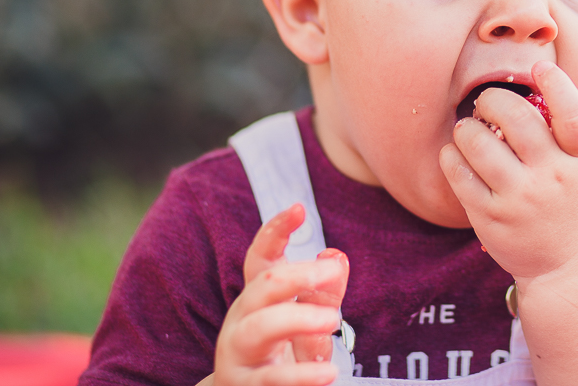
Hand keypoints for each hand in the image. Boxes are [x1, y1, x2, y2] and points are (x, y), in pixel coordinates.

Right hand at [212, 203, 349, 385]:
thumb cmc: (279, 358)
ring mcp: (240, 355)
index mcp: (257, 300)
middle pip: (262, 286)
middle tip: (333, 270)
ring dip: (297, 318)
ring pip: (259, 328)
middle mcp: (243, 321)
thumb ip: (323, 294)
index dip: (275, 231)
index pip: (260, 259)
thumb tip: (337, 256)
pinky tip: (328, 373)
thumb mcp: (305, 324)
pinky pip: (270, 379)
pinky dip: (300, 377)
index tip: (298, 208)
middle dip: (296, 274)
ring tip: (333, 320)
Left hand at [439, 61, 577, 285]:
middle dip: (492, 100)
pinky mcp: (491, 218)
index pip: (572, 114)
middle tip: (485, 103)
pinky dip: (451, 156)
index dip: (557, 84)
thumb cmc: (577, 204)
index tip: (539, 68)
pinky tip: (457, 155)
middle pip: (515, 118)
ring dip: (466, 128)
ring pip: (477, 142)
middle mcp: (552, 177)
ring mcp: (520, 199)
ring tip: (469, 131)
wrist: (571, 270)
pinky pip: (458, 174)